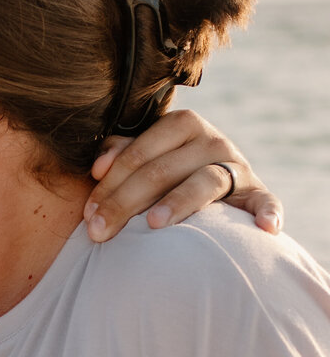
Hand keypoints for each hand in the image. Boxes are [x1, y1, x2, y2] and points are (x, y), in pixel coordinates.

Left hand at [86, 111, 282, 241]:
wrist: (218, 186)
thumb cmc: (169, 170)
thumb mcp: (147, 154)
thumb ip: (121, 153)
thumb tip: (98, 167)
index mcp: (183, 124)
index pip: (140, 153)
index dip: (110, 182)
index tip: (88, 210)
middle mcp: (212, 140)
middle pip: (162, 171)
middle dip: (125, 202)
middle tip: (98, 232)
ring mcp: (237, 167)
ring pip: (203, 183)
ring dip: (178, 203)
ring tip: (153, 224)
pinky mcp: (257, 192)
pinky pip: (265, 201)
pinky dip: (268, 212)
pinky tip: (264, 229)